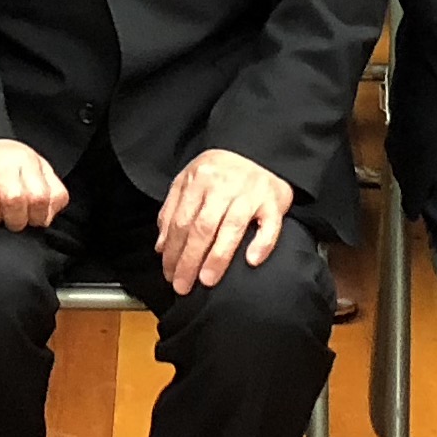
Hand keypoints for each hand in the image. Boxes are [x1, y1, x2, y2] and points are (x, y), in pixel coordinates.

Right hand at [0, 138, 69, 228]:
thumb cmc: (4, 169)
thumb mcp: (36, 173)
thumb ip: (53, 194)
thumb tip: (47, 216)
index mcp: (23, 159)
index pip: (39, 197)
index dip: (37, 217)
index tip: (31, 220)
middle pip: (13, 200)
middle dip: (14, 220)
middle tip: (10, 221)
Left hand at [158, 146, 296, 291]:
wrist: (260, 151)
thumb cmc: (222, 171)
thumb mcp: (190, 180)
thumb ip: (172, 209)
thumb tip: (161, 246)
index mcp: (200, 179)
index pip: (181, 221)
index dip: (172, 251)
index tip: (168, 273)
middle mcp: (224, 185)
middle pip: (202, 228)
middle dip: (189, 260)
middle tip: (183, 285)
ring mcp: (250, 193)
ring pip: (231, 228)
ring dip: (217, 258)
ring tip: (207, 280)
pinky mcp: (274, 201)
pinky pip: (270, 225)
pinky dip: (262, 243)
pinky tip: (251, 260)